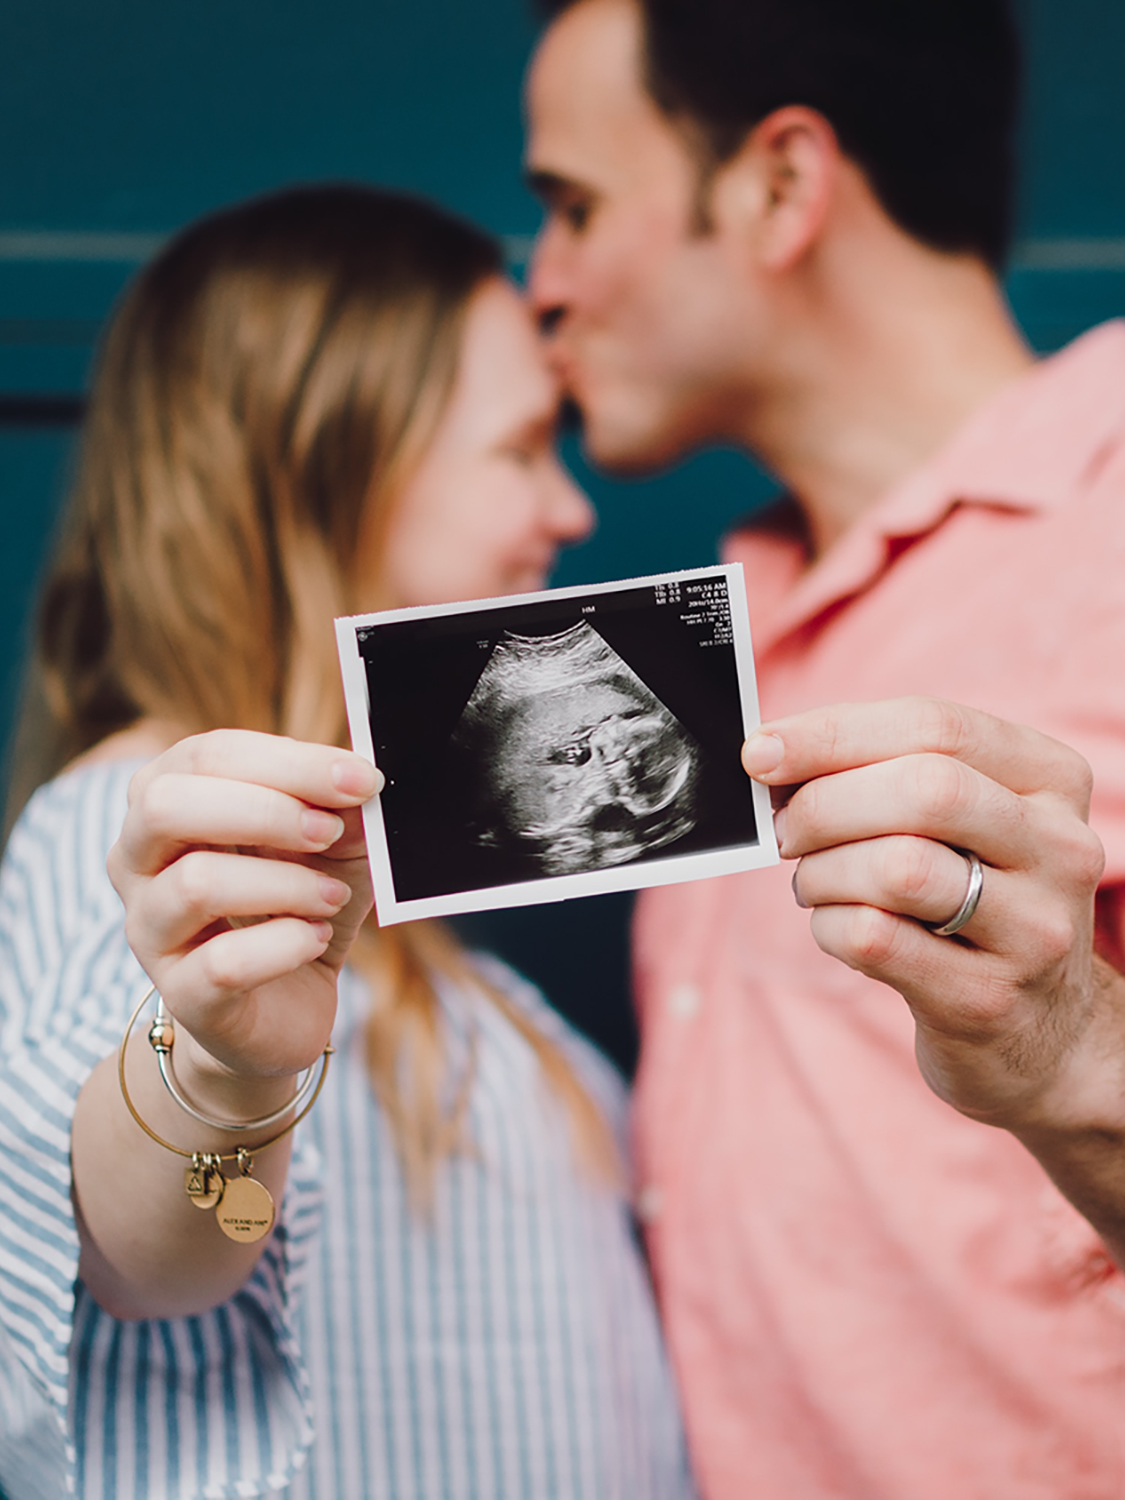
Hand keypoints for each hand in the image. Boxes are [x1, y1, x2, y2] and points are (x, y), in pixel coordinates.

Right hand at [108, 730, 381, 1102]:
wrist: (285, 1007)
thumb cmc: (299, 904)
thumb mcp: (332, 845)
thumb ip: (341, 807)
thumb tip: (361, 777)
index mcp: (166, 800)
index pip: (207, 755)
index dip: (290, 761)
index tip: (360, 779)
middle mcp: (137, 860)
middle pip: (167, 805)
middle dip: (266, 810)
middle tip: (329, 832)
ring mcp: (149, 930)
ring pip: (196, 883)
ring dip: (286, 883)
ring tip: (332, 898)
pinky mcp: (181, 994)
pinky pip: (224, 963)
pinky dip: (287, 945)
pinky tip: (316, 940)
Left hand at [741, 698, 1116, 1133]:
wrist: (1041, 1032)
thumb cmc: (973, 898)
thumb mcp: (961, 823)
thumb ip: (884, 772)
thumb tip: (773, 752)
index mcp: (1052, 780)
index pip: (935, 726)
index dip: (833, 733)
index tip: (762, 751)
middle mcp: (1061, 848)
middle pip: (924, 790)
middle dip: (825, 804)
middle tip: (783, 830)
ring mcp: (1035, 930)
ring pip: (898, 868)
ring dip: (822, 871)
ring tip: (812, 882)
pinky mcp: (988, 999)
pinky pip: (876, 939)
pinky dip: (829, 926)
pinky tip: (833, 926)